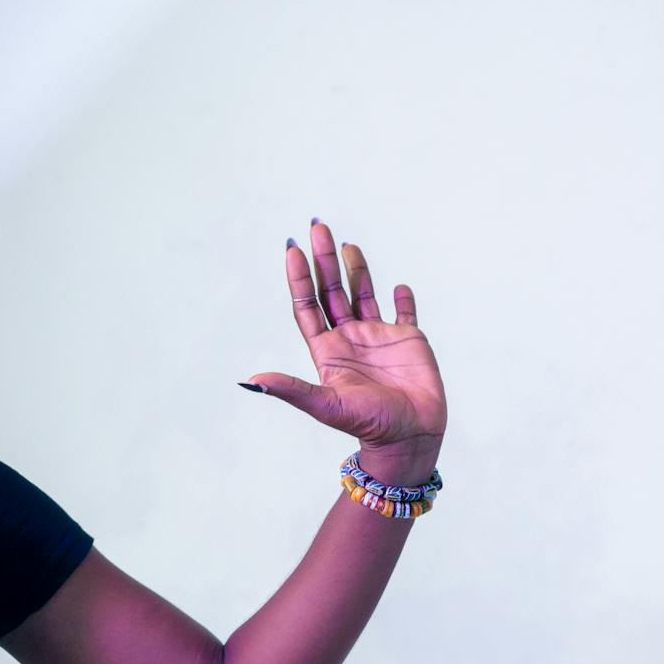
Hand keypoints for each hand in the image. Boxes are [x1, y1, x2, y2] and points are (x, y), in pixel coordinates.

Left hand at [246, 220, 447, 460]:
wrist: (410, 437)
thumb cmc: (369, 425)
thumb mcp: (325, 405)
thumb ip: (291, 389)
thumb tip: (252, 380)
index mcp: (327, 350)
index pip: (308, 306)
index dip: (299, 279)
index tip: (293, 249)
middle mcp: (349, 339)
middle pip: (332, 291)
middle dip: (324, 260)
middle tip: (317, 226)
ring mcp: (378, 338)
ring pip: (363, 294)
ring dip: (356, 268)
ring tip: (345, 242)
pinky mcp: (409, 341)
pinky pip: (405, 313)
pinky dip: (403, 298)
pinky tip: (398, 285)